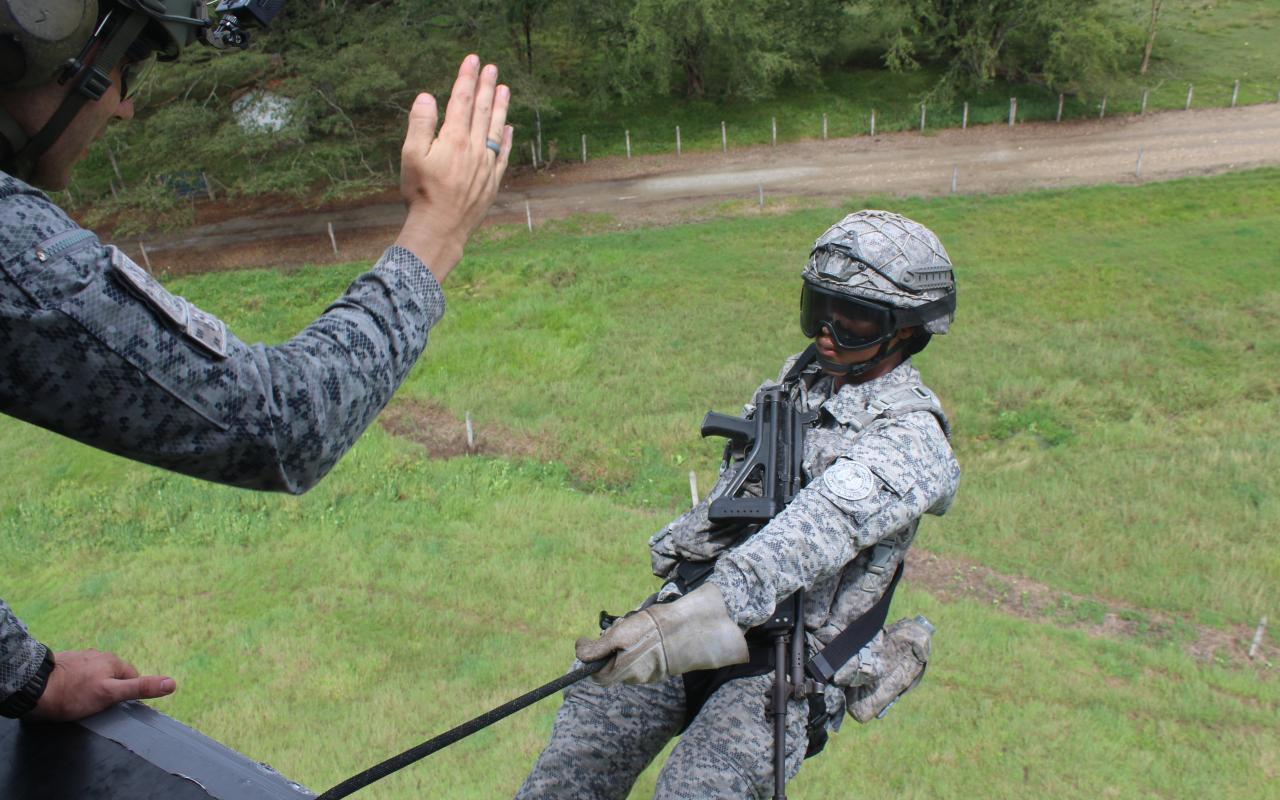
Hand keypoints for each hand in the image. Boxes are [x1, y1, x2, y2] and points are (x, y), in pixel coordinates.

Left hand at [28, 649, 175, 721]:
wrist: (33, 687)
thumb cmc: (73, 694)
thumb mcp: (110, 694)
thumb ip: (140, 688)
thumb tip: (171, 683)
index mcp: (113, 661)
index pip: (131, 678)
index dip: (126, 694)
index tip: (114, 706)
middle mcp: (99, 655)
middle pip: (113, 675)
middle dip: (109, 688)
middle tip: (96, 705)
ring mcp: (81, 657)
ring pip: (95, 674)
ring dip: (92, 684)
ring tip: (79, 700)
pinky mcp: (65, 662)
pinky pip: (78, 673)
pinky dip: (77, 682)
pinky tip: (68, 692)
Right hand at [395, 54, 512, 282]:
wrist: (440, 228)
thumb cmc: (421, 193)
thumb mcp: (411, 156)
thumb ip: (420, 124)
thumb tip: (426, 96)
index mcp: (453, 139)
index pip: (462, 100)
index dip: (466, 78)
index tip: (472, 60)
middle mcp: (474, 148)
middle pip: (481, 110)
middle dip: (486, 86)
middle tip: (491, 67)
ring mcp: (486, 165)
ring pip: (495, 128)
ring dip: (500, 107)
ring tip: (504, 88)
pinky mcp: (492, 182)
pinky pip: (502, 155)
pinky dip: (505, 139)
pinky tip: (508, 128)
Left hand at [576, 584, 747, 685]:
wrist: (685, 629)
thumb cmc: (649, 631)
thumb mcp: (619, 635)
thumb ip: (597, 647)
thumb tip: (579, 650)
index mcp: (622, 671)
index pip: (596, 674)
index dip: (591, 658)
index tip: (591, 642)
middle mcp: (634, 677)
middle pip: (611, 665)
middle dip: (610, 646)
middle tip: (620, 628)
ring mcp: (648, 674)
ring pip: (626, 659)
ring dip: (624, 644)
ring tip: (635, 626)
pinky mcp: (658, 668)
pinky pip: (640, 658)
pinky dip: (638, 646)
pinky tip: (646, 632)